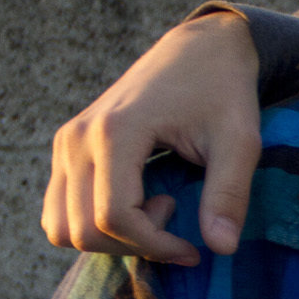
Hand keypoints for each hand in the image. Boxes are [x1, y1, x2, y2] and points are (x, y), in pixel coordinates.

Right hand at [43, 11, 266, 263]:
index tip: (195, 247)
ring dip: (109, 239)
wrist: (199, 50)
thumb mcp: (240, 141)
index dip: (155, 245)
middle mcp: (77, 139)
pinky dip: (92, 224)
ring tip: (155, 209)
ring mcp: (66, 143)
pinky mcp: (67, 148)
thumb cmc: (223, 91)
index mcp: (115, 132)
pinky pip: (59, 208)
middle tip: (176, 216)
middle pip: (81, 229)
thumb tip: (221, 249)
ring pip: (59, 226)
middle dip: (133, 244)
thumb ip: (229, 194)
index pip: (113, 217)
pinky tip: (137, 204)